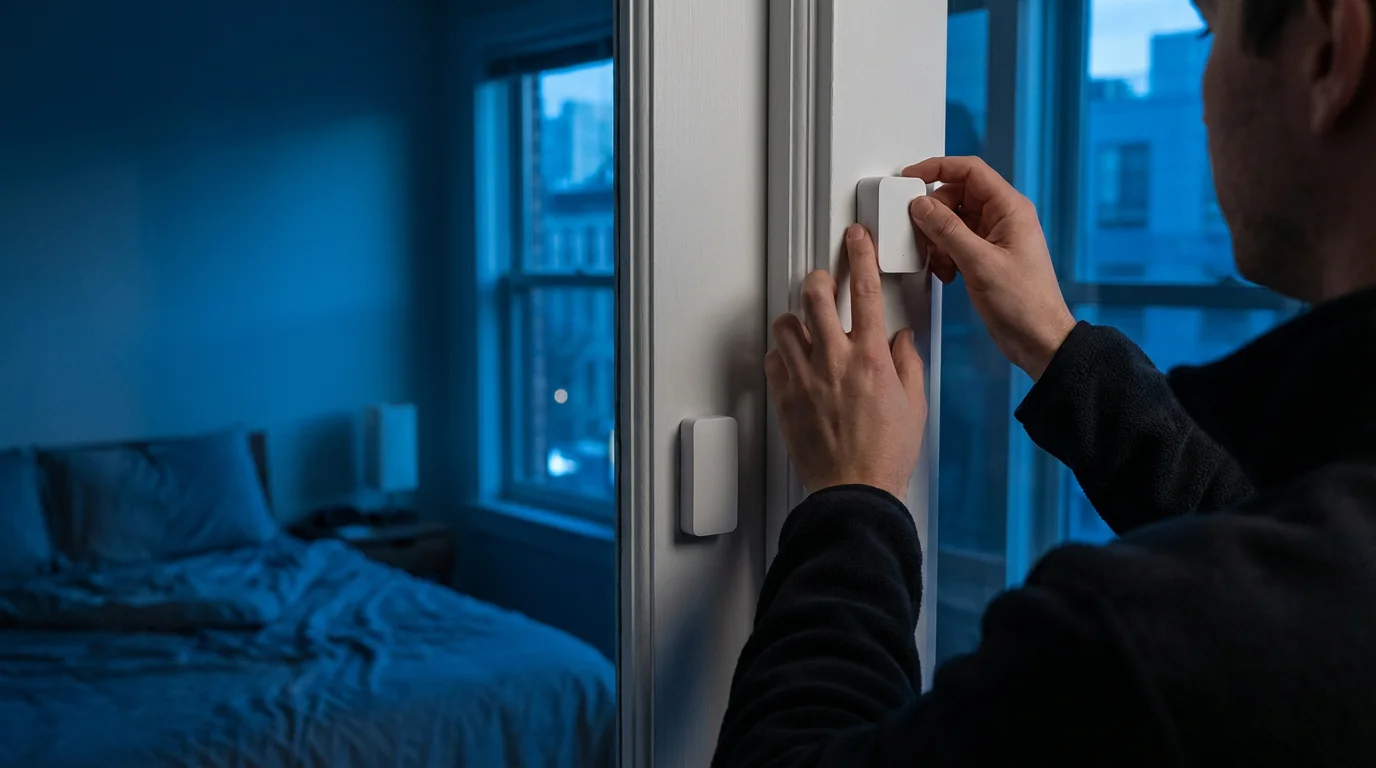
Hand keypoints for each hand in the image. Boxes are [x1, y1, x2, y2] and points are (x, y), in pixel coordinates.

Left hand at [764, 224, 926, 500]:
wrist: (854, 490)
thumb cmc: (885, 454)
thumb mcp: (914, 403)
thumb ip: (908, 363)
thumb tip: (902, 339)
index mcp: (871, 358)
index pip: (866, 292)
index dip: (860, 257)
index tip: (856, 240)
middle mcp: (835, 361)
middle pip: (815, 297)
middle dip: (818, 281)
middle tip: (823, 283)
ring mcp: (805, 379)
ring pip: (786, 326)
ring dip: (795, 319)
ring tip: (804, 326)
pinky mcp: (785, 398)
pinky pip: (773, 360)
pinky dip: (781, 355)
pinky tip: (792, 361)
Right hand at [903, 156, 1075, 380]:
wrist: (1038, 340)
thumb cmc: (1025, 303)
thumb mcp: (979, 263)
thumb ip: (947, 230)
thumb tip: (921, 205)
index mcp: (1010, 208)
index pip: (970, 171)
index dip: (938, 168)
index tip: (911, 176)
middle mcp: (1002, 218)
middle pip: (956, 196)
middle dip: (934, 215)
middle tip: (921, 233)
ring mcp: (993, 238)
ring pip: (952, 222)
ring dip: (938, 240)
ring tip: (940, 261)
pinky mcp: (985, 257)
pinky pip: (955, 243)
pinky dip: (944, 255)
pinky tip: (948, 273)